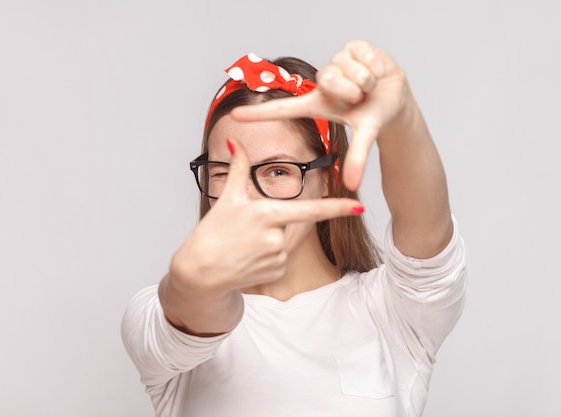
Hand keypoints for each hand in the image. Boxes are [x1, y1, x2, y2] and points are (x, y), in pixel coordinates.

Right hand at [169, 139, 363, 293]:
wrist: (200, 272)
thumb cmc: (212, 233)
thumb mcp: (227, 198)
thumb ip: (238, 168)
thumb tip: (233, 142)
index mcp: (267, 215)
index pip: (310, 211)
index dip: (337, 208)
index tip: (359, 206)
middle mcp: (276, 238)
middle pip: (295, 223)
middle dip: (281, 222)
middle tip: (252, 229)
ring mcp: (277, 258)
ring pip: (288, 241)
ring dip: (273, 238)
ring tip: (246, 243)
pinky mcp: (276, 273)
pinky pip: (282, 259)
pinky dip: (270, 255)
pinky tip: (250, 256)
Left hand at [230, 40, 409, 190]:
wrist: (397, 96)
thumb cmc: (373, 115)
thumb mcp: (365, 134)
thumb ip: (357, 158)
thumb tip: (352, 185)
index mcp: (317, 104)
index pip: (283, 109)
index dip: (259, 114)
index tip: (235, 118)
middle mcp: (322, 82)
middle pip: (330, 80)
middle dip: (352, 90)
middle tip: (361, 97)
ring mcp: (336, 63)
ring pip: (348, 68)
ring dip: (366, 79)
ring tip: (370, 86)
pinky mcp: (352, 46)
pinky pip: (362, 55)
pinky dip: (375, 66)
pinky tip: (376, 70)